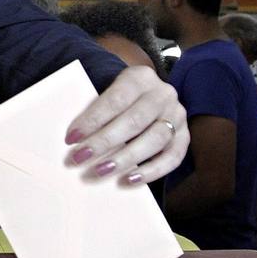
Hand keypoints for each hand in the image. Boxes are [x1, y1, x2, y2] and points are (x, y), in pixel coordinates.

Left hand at [64, 65, 187, 185]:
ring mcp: (177, 115)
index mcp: (141, 77)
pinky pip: (173, 157)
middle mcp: (163, 94)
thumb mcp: (109, 93)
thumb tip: (74, 139)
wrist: (146, 98)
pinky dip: (152, 171)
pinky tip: (130, 179)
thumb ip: (96, 110)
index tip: (72, 138)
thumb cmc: (119, 100)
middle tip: (81, 158)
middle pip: (135, 120)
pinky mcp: (185, 137)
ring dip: (127, 158)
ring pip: (156, 138)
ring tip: (102, 171)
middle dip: (105, 141)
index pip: (116, 99)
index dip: (93, 120)